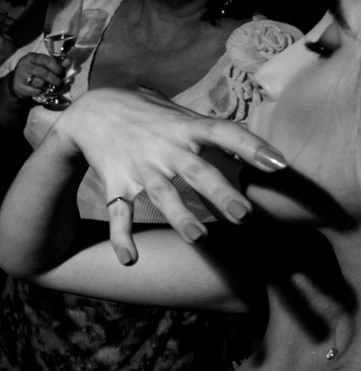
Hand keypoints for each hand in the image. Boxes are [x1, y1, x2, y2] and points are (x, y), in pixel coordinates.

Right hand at [8, 50, 66, 101]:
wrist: (15, 81)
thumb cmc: (32, 72)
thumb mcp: (42, 65)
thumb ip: (55, 64)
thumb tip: (68, 62)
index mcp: (32, 57)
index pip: (46, 61)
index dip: (57, 68)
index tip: (62, 73)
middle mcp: (25, 64)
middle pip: (44, 73)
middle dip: (55, 79)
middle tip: (60, 84)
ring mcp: (20, 75)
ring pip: (40, 83)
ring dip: (46, 86)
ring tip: (46, 86)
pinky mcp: (18, 86)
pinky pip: (35, 91)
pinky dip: (40, 92)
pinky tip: (38, 90)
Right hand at [57, 88, 287, 264]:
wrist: (92, 111)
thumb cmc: (148, 115)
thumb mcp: (180, 116)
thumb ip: (214, 136)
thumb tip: (256, 155)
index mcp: (185, 128)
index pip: (222, 132)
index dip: (251, 146)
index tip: (278, 164)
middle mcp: (164, 147)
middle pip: (196, 171)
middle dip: (219, 193)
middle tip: (243, 215)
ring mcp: (139, 166)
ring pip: (162, 194)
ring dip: (179, 216)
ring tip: (198, 238)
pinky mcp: (116, 182)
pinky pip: (118, 212)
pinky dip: (121, 237)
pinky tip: (130, 260)